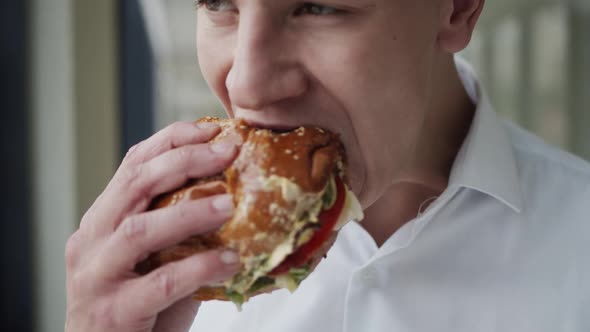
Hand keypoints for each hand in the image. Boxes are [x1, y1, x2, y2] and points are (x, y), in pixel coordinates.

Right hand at [65, 122, 239, 331]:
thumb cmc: (140, 305)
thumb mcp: (155, 255)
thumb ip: (179, 226)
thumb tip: (235, 193)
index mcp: (103, 219)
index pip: (133, 165)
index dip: (172, 141)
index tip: (213, 130)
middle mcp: (91, 240)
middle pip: (135, 185)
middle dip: (183, 162)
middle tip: (227, 152)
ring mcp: (95, 276)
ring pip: (140, 230)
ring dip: (190, 212)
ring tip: (229, 204)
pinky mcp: (112, 312)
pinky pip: (159, 283)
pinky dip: (198, 267)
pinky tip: (230, 261)